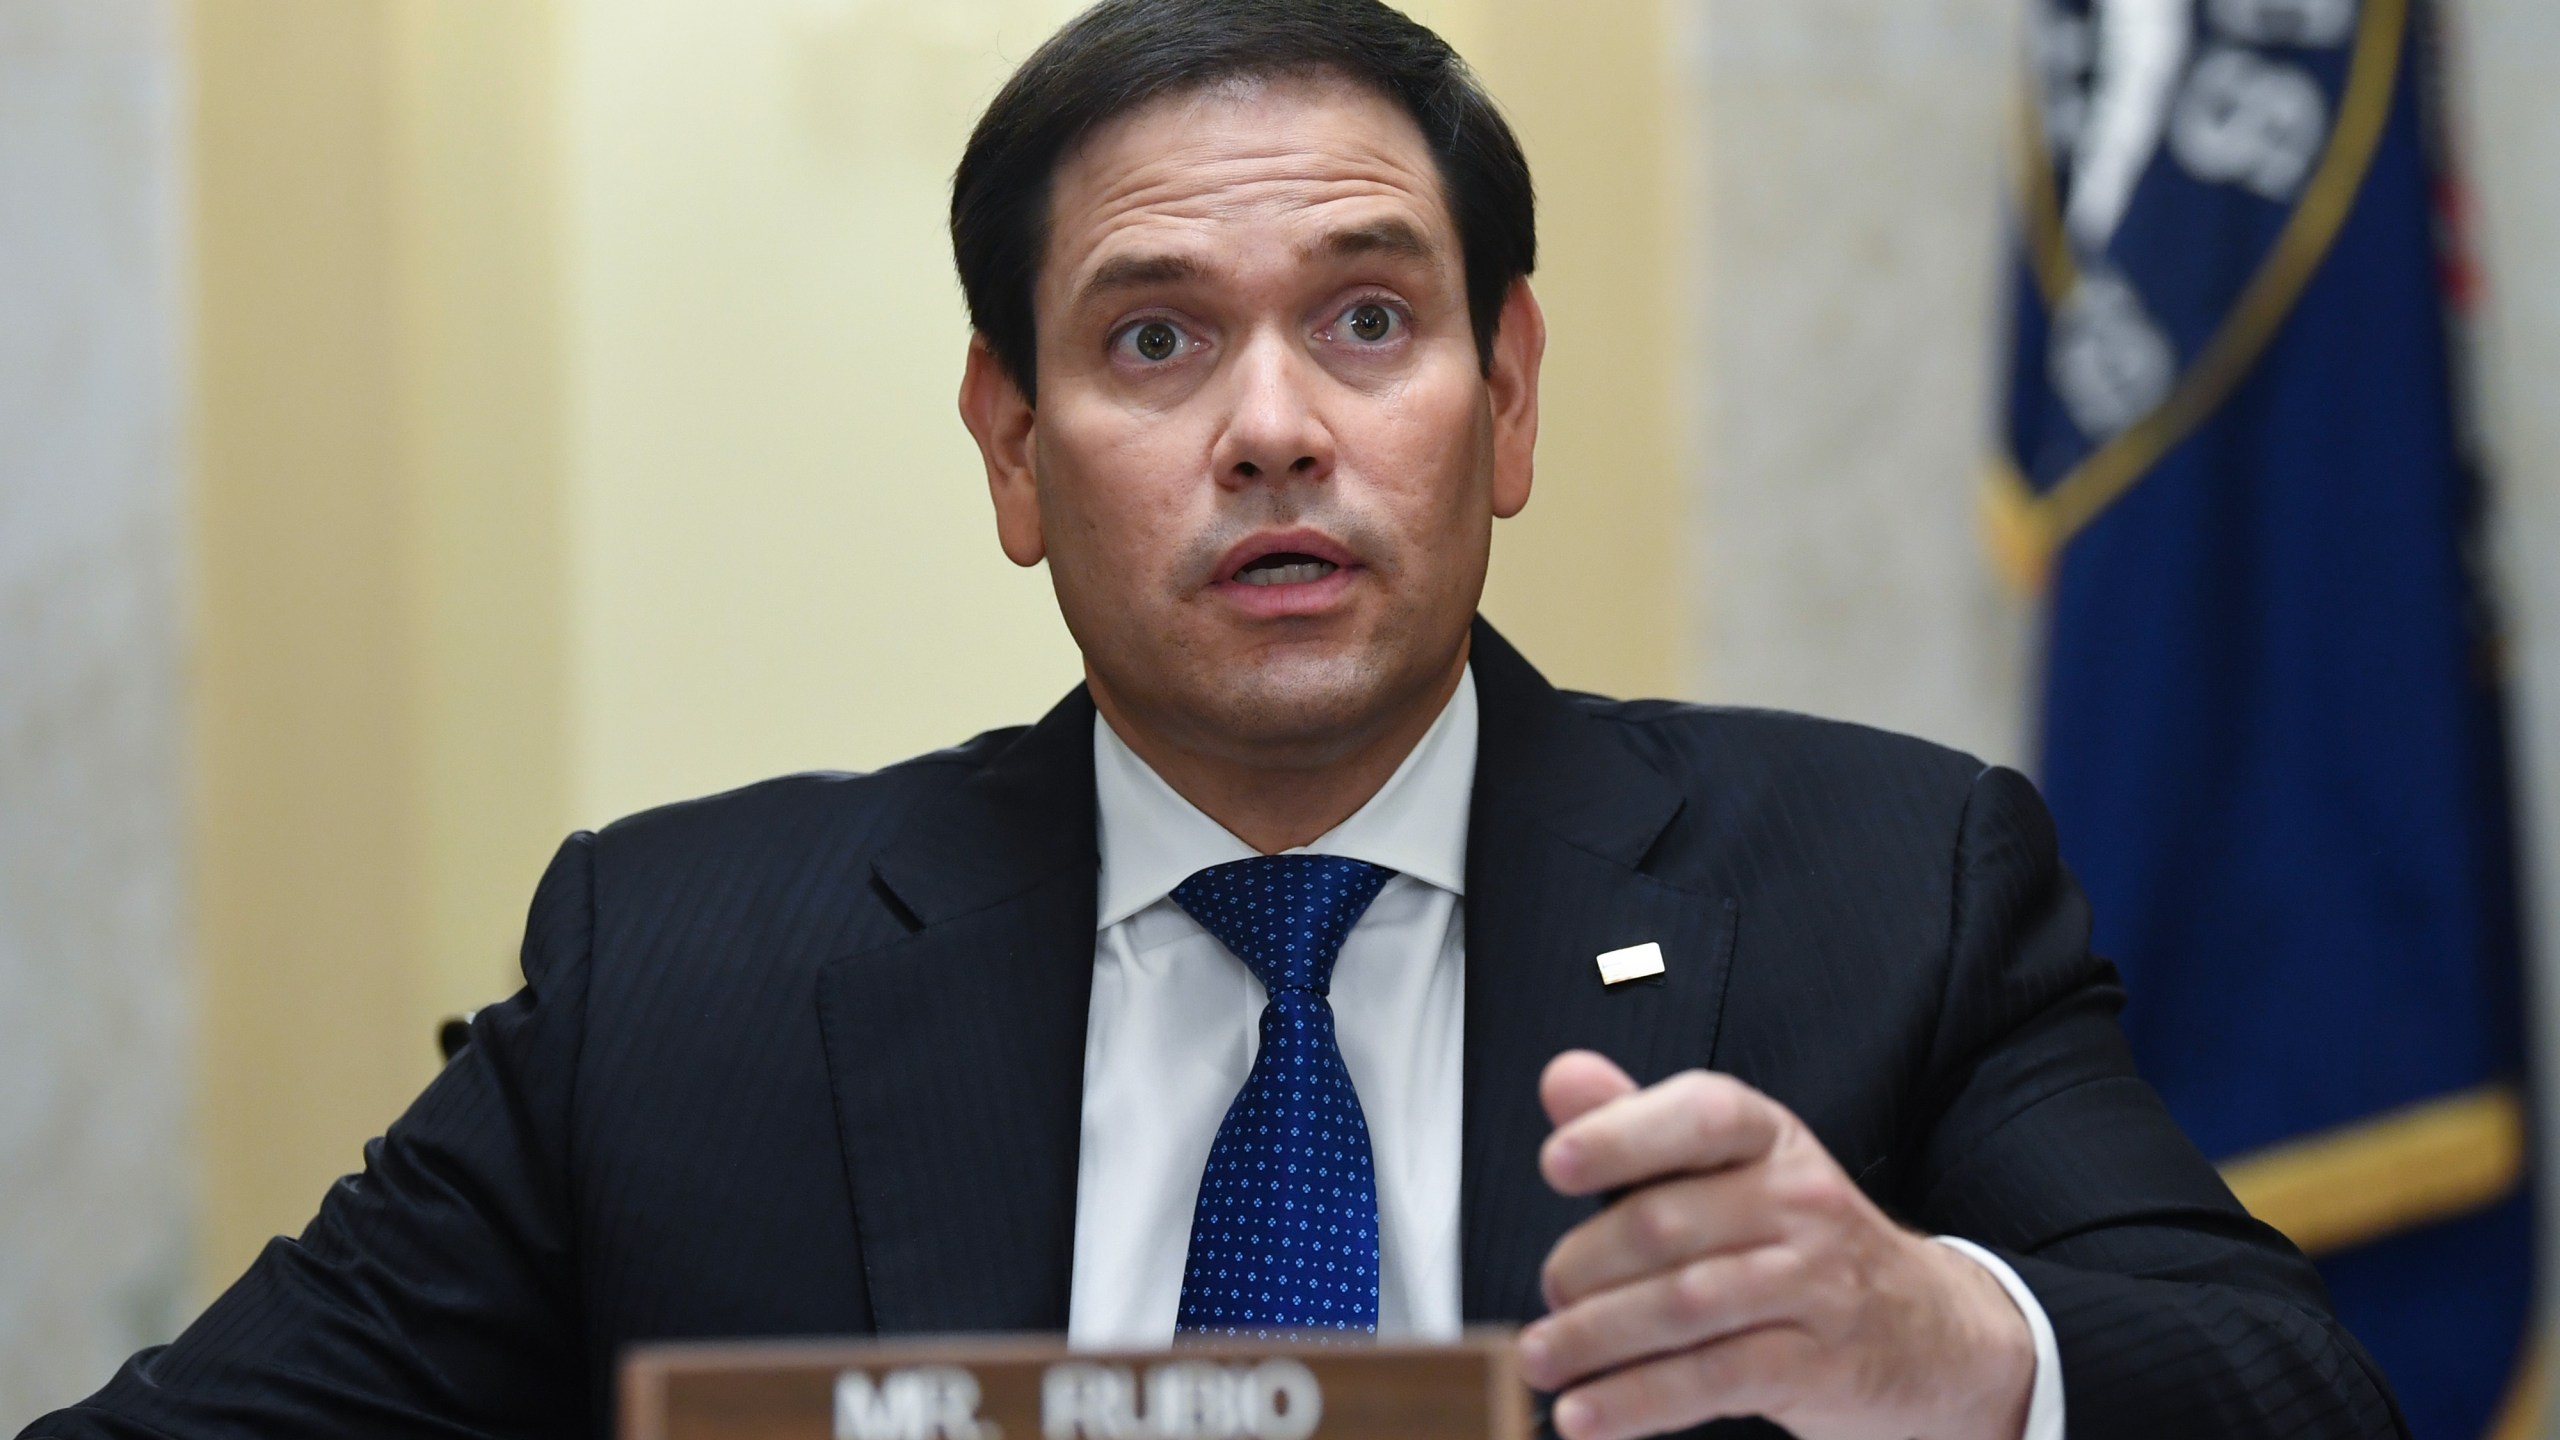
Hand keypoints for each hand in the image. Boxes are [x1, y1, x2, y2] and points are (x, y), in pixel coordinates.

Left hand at [1516, 1052, 2034, 1439]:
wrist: (1935, 1333)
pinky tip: (1585, 1414)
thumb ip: (1640, 1125)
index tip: (1557, 1163)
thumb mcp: (1734, 1170)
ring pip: (1683, 1306)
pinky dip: (1637, 1400)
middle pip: (1667, 1223)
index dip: (1623, 1134)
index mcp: (1770, 1139)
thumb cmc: (1803, 1243)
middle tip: (1549, 1292)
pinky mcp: (1820, 1366)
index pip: (1701, 1115)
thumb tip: (1561, 1078)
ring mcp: (1816, 1285)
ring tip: (1540, 1357)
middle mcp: (1800, 1201)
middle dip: (1584, 1264)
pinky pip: (1713, 1379)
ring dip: (1594, 1337)